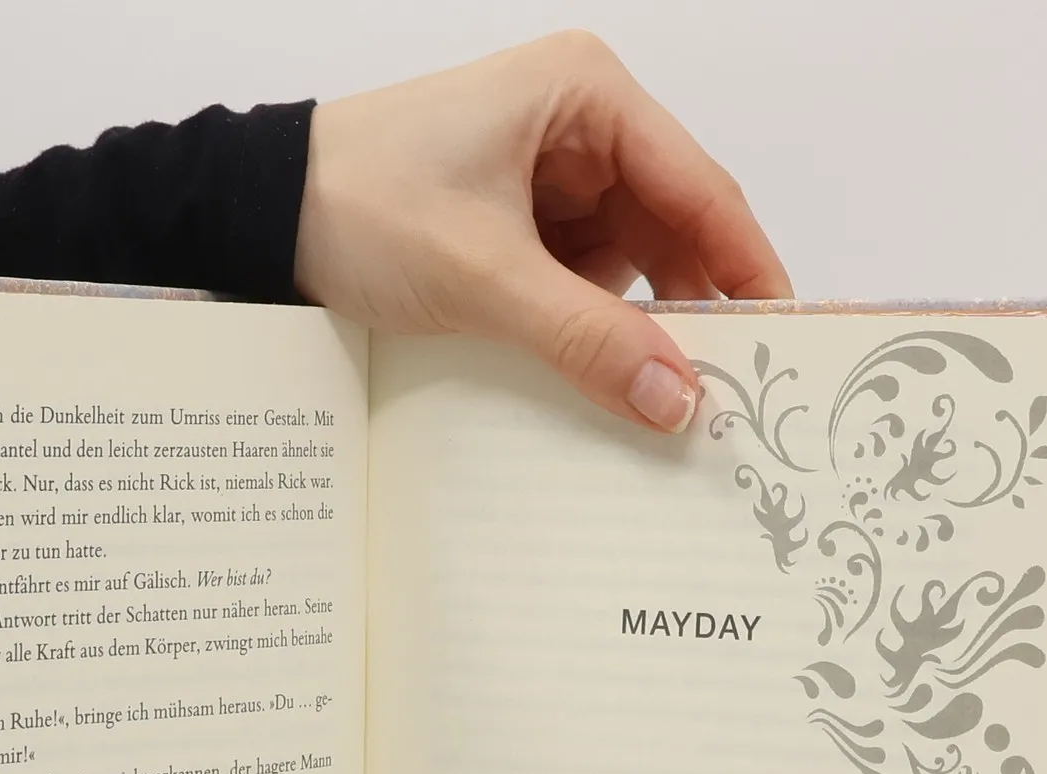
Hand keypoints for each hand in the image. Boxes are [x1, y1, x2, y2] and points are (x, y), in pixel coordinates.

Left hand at [295, 32, 791, 432]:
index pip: (702, 190)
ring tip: (663, 406)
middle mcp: (583, 127)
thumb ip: (586, 338)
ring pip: (634, 268)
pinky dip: (595, 332)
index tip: (785, 345)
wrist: (261, 220)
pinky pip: (587, 285)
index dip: (749, 271)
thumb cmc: (358, 205)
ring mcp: (554, 178)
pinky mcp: (524, 226)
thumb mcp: (483, 278)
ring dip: (640, 331)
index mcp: (587, 96)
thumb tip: (678, 398)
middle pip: (676, 232)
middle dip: (695, 314)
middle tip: (728, 400)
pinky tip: (603, 383)